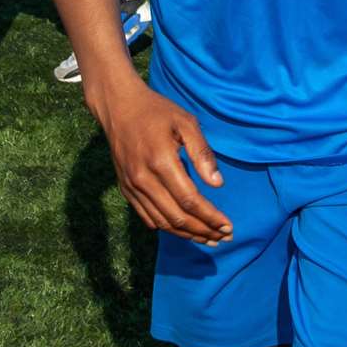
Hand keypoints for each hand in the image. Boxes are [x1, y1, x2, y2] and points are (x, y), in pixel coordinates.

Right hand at [88, 74, 232, 245]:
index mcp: (161, 161)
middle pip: (176, 217)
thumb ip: (202, 153)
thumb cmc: (157, 111)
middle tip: (224, 237)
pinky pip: (147, 217)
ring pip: (161, 222)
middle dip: (203, 231)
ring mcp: (132, 187)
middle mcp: (143, 179)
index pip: (189, 200)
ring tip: (209, 239)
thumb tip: (217, 184)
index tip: (228, 226)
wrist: (119, 107)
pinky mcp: (125, 189)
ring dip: (187, 234)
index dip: (210, 217)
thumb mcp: (186, 122)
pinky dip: (167, 228)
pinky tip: (183, 230)